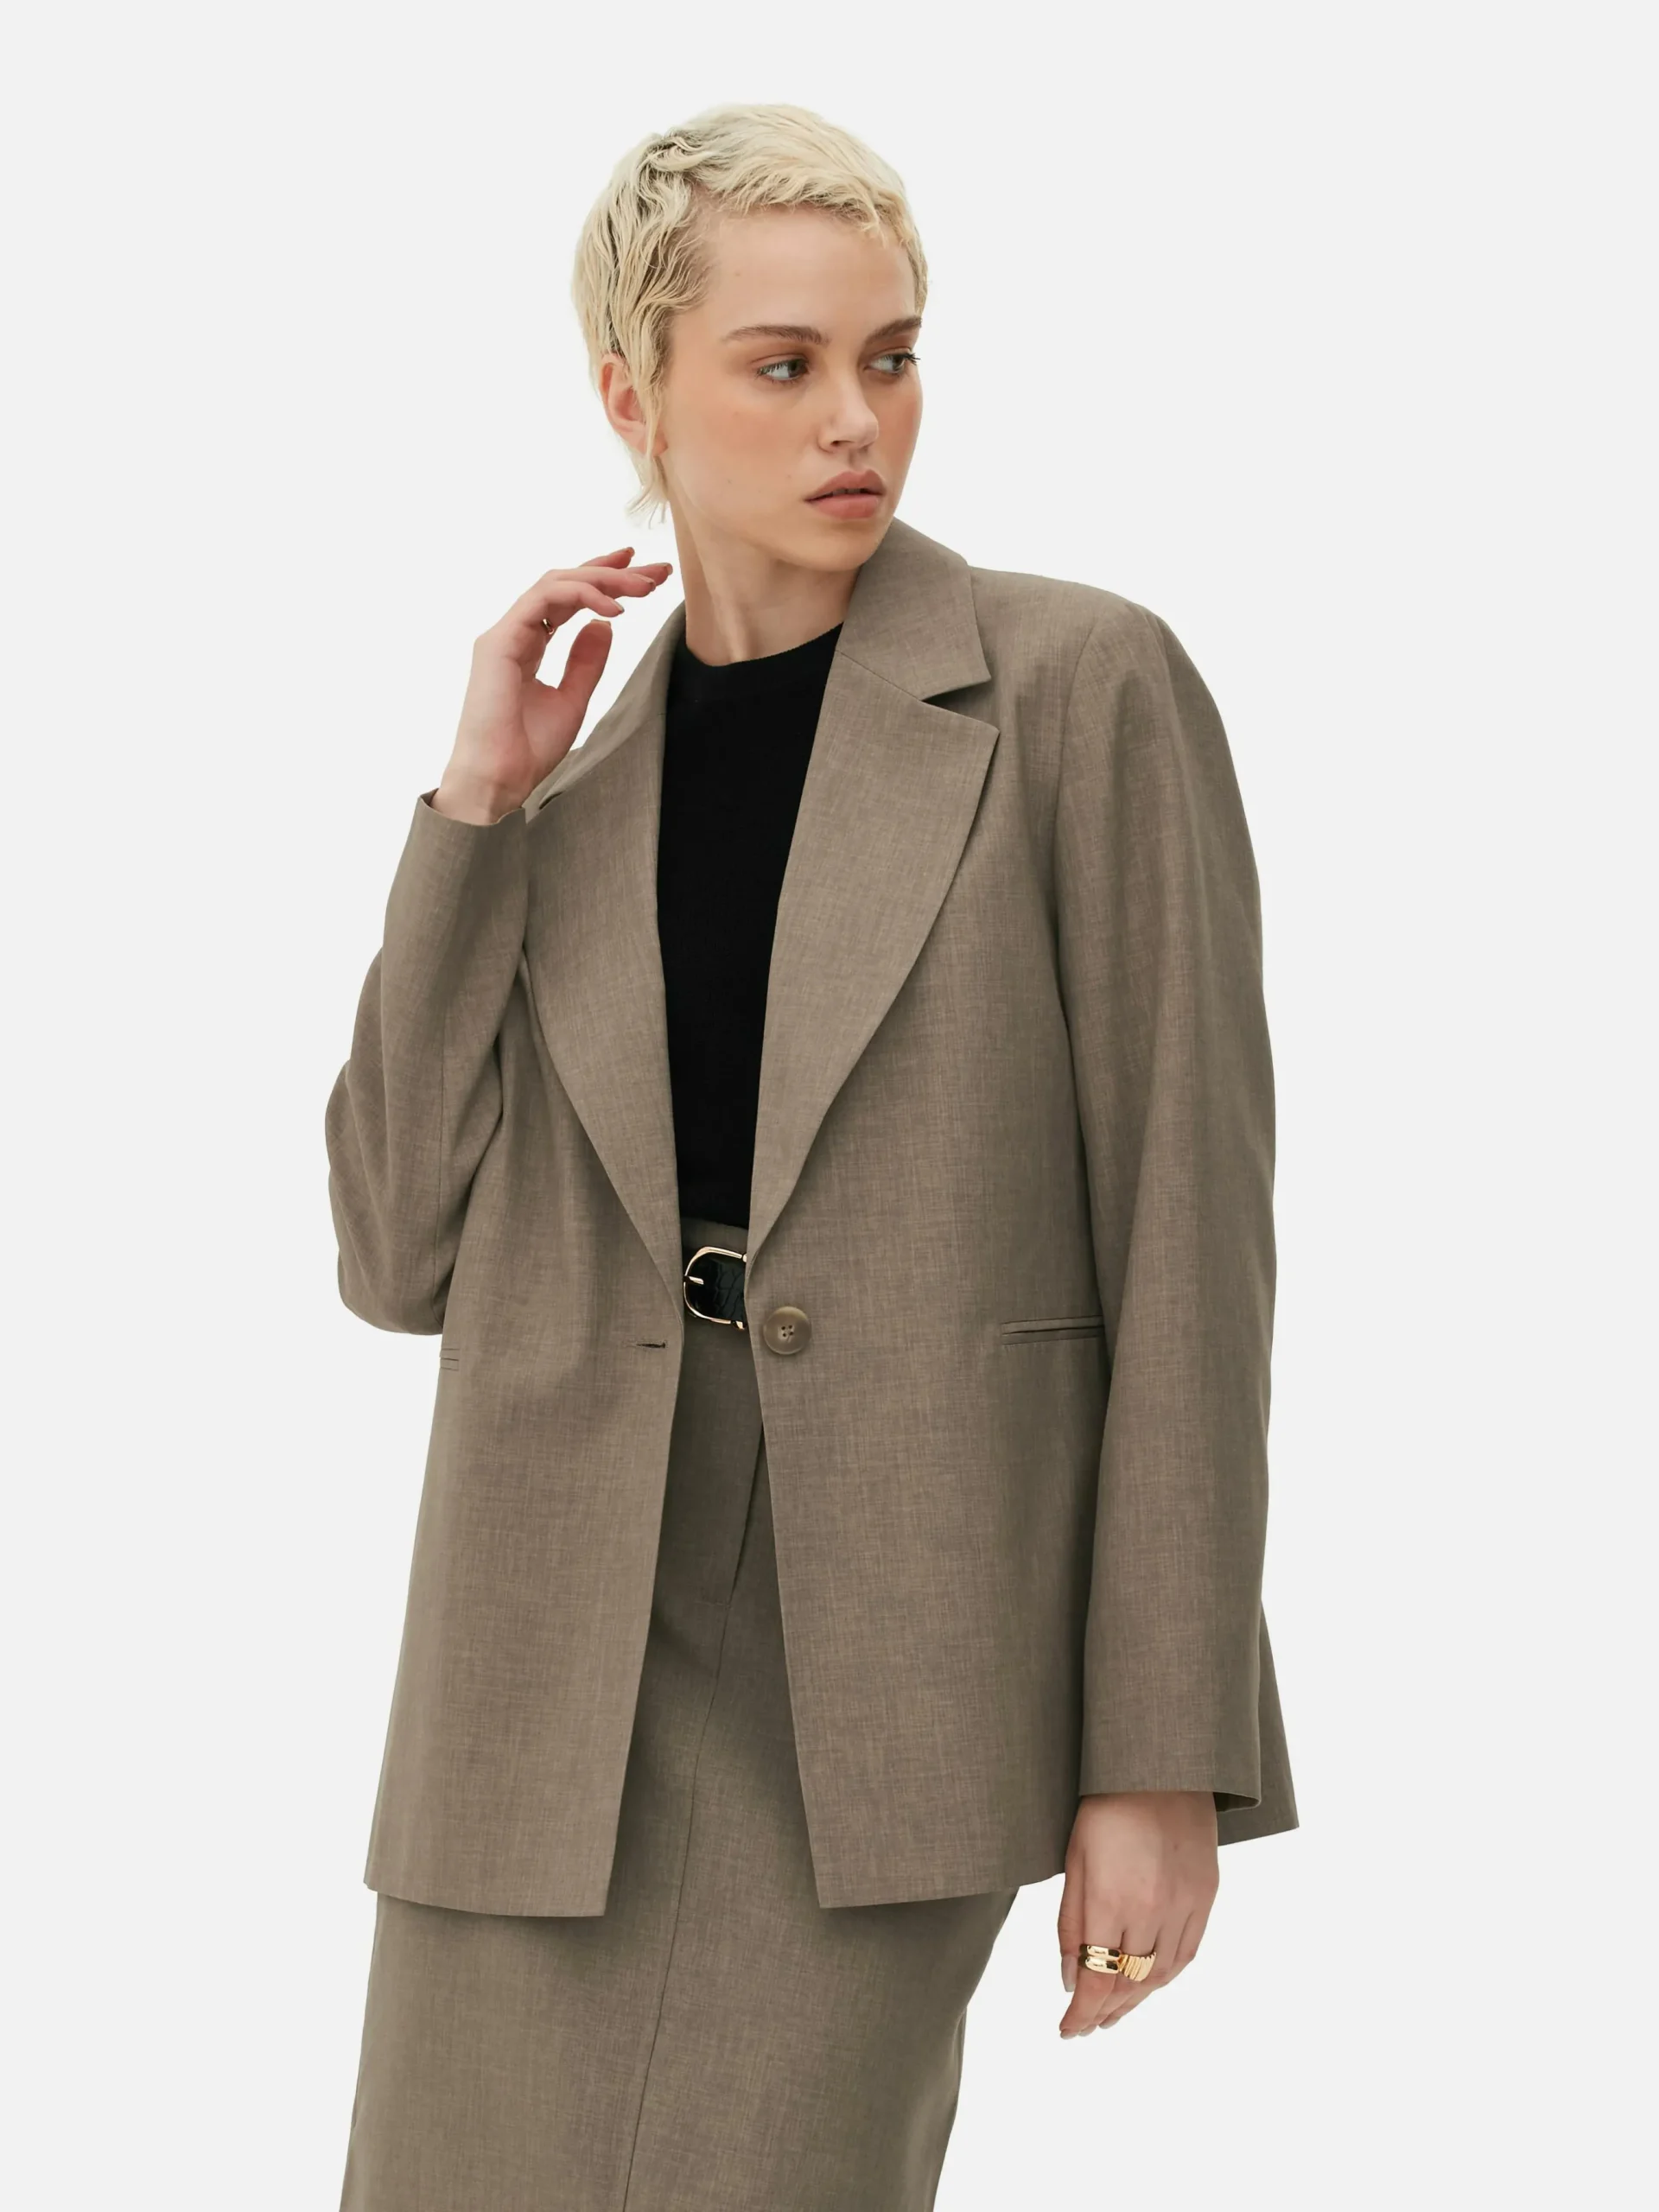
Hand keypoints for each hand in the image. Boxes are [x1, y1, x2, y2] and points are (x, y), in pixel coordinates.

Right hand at [432, 546, 674, 822]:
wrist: (499, 779)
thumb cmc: (528, 749)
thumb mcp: (573, 700)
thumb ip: (587, 662)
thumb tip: (605, 625)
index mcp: (529, 645)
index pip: (568, 599)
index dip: (604, 581)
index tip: (643, 574)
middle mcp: (515, 633)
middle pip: (565, 584)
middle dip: (612, 571)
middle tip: (656, 570)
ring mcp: (504, 634)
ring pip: (555, 583)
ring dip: (603, 580)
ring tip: (643, 587)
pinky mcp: (498, 641)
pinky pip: (542, 600)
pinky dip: (581, 596)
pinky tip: (614, 609)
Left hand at [1055, 1790, 1218, 2038]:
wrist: (1162, 1767)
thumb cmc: (1106, 1808)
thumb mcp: (1074, 1860)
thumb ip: (1071, 1925)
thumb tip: (1070, 1981)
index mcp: (1112, 1900)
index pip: (1097, 1979)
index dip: (1081, 2014)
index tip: (1067, 2031)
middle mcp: (1152, 1910)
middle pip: (1129, 1983)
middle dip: (1105, 2011)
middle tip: (1086, 2026)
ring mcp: (1185, 1904)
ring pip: (1161, 1975)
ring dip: (1136, 2000)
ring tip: (1114, 2013)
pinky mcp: (1206, 1896)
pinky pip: (1187, 1953)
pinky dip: (1166, 1977)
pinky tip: (1149, 1984)